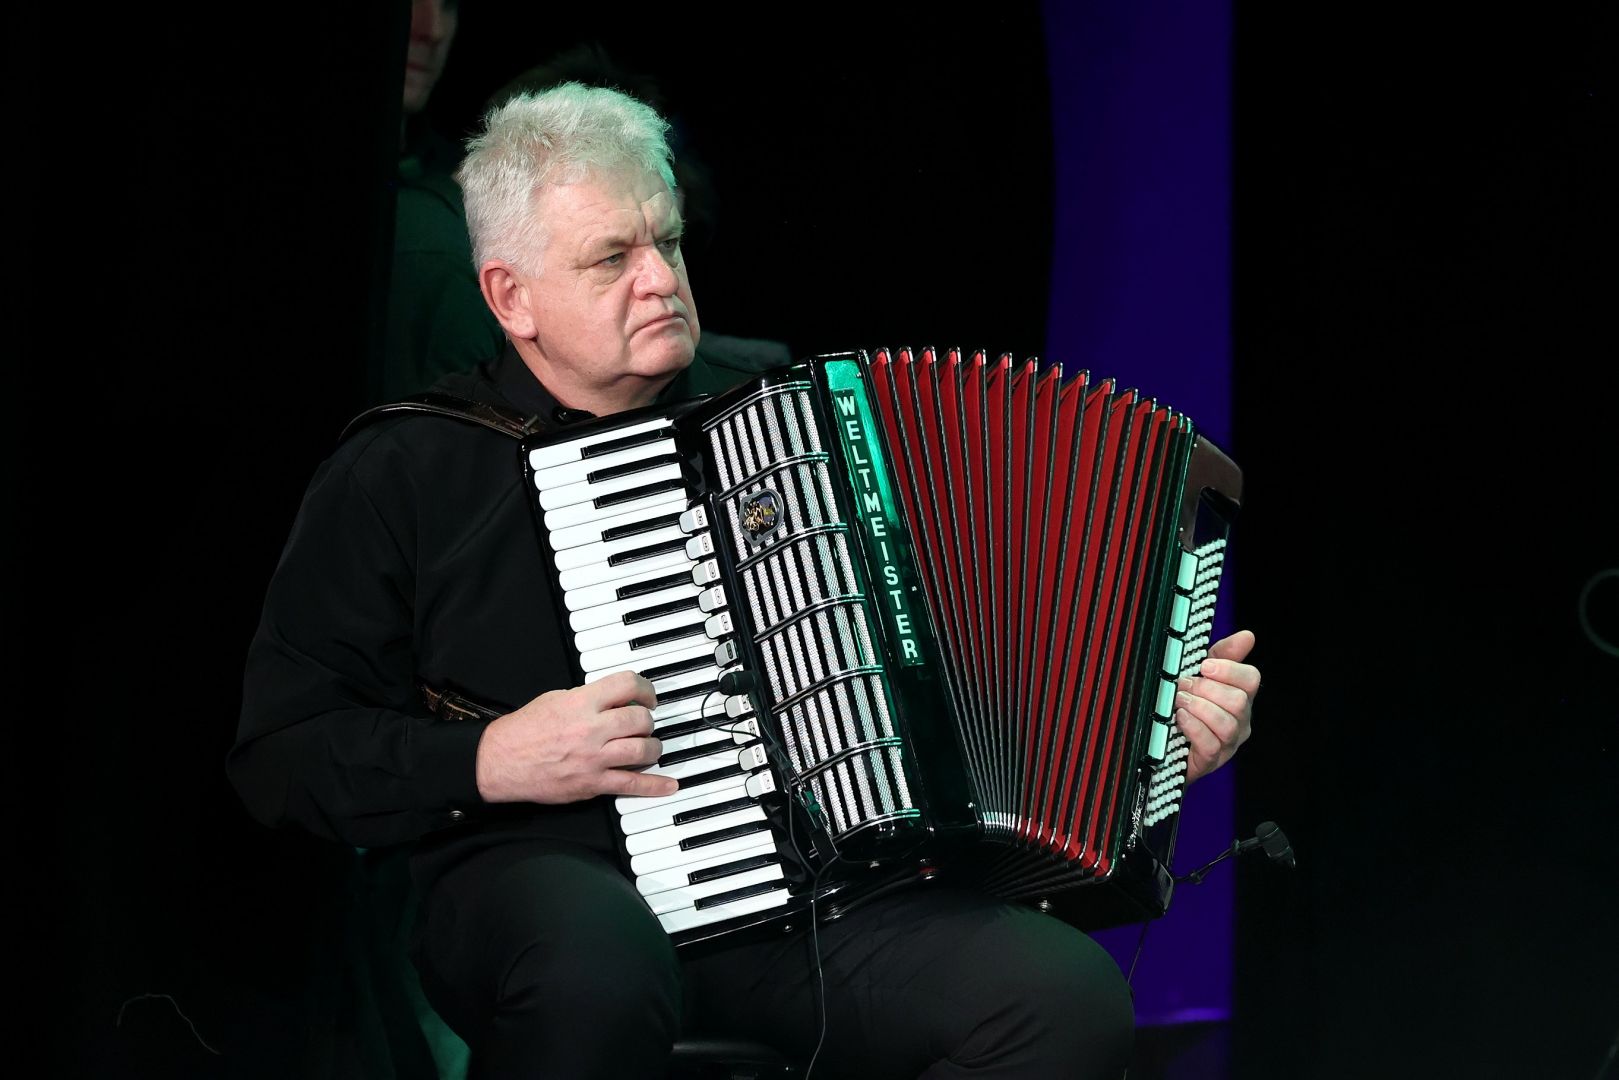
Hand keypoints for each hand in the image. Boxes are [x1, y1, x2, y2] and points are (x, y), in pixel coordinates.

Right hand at [475, 670, 678, 803]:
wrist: (500, 762)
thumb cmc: (523, 730)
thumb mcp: (555, 699)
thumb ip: (587, 697)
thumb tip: (613, 698)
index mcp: (582, 702)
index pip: (627, 685)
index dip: (645, 688)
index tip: (647, 695)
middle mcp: (592, 729)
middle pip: (640, 719)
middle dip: (647, 719)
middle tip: (643, 723)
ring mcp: (594, 758)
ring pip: (643, 749)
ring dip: (653, 747)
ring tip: (650, 747)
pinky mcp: (593, 783)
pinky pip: (632, 785)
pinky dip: (655, 786)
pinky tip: (669, 785)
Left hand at [1175, 630, 1259, 783]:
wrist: (1166, 741)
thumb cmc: (1189, 705)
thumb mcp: (1203, 675)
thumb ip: (1223, 655)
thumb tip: (1248, 636)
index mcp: (1241, 696)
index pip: (1251, 679)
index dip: (1229, 670)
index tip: (1205, 666)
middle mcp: (1240, 720)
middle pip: (1239, 702)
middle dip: (1207, 690)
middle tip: (1184, 685)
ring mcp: (1229, 742)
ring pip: (1227, 724)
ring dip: (1199, 708)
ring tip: (1179, 701)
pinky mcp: (1212, 760)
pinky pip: (1211, 745)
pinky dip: (1194, 728)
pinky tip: (1180, 718)